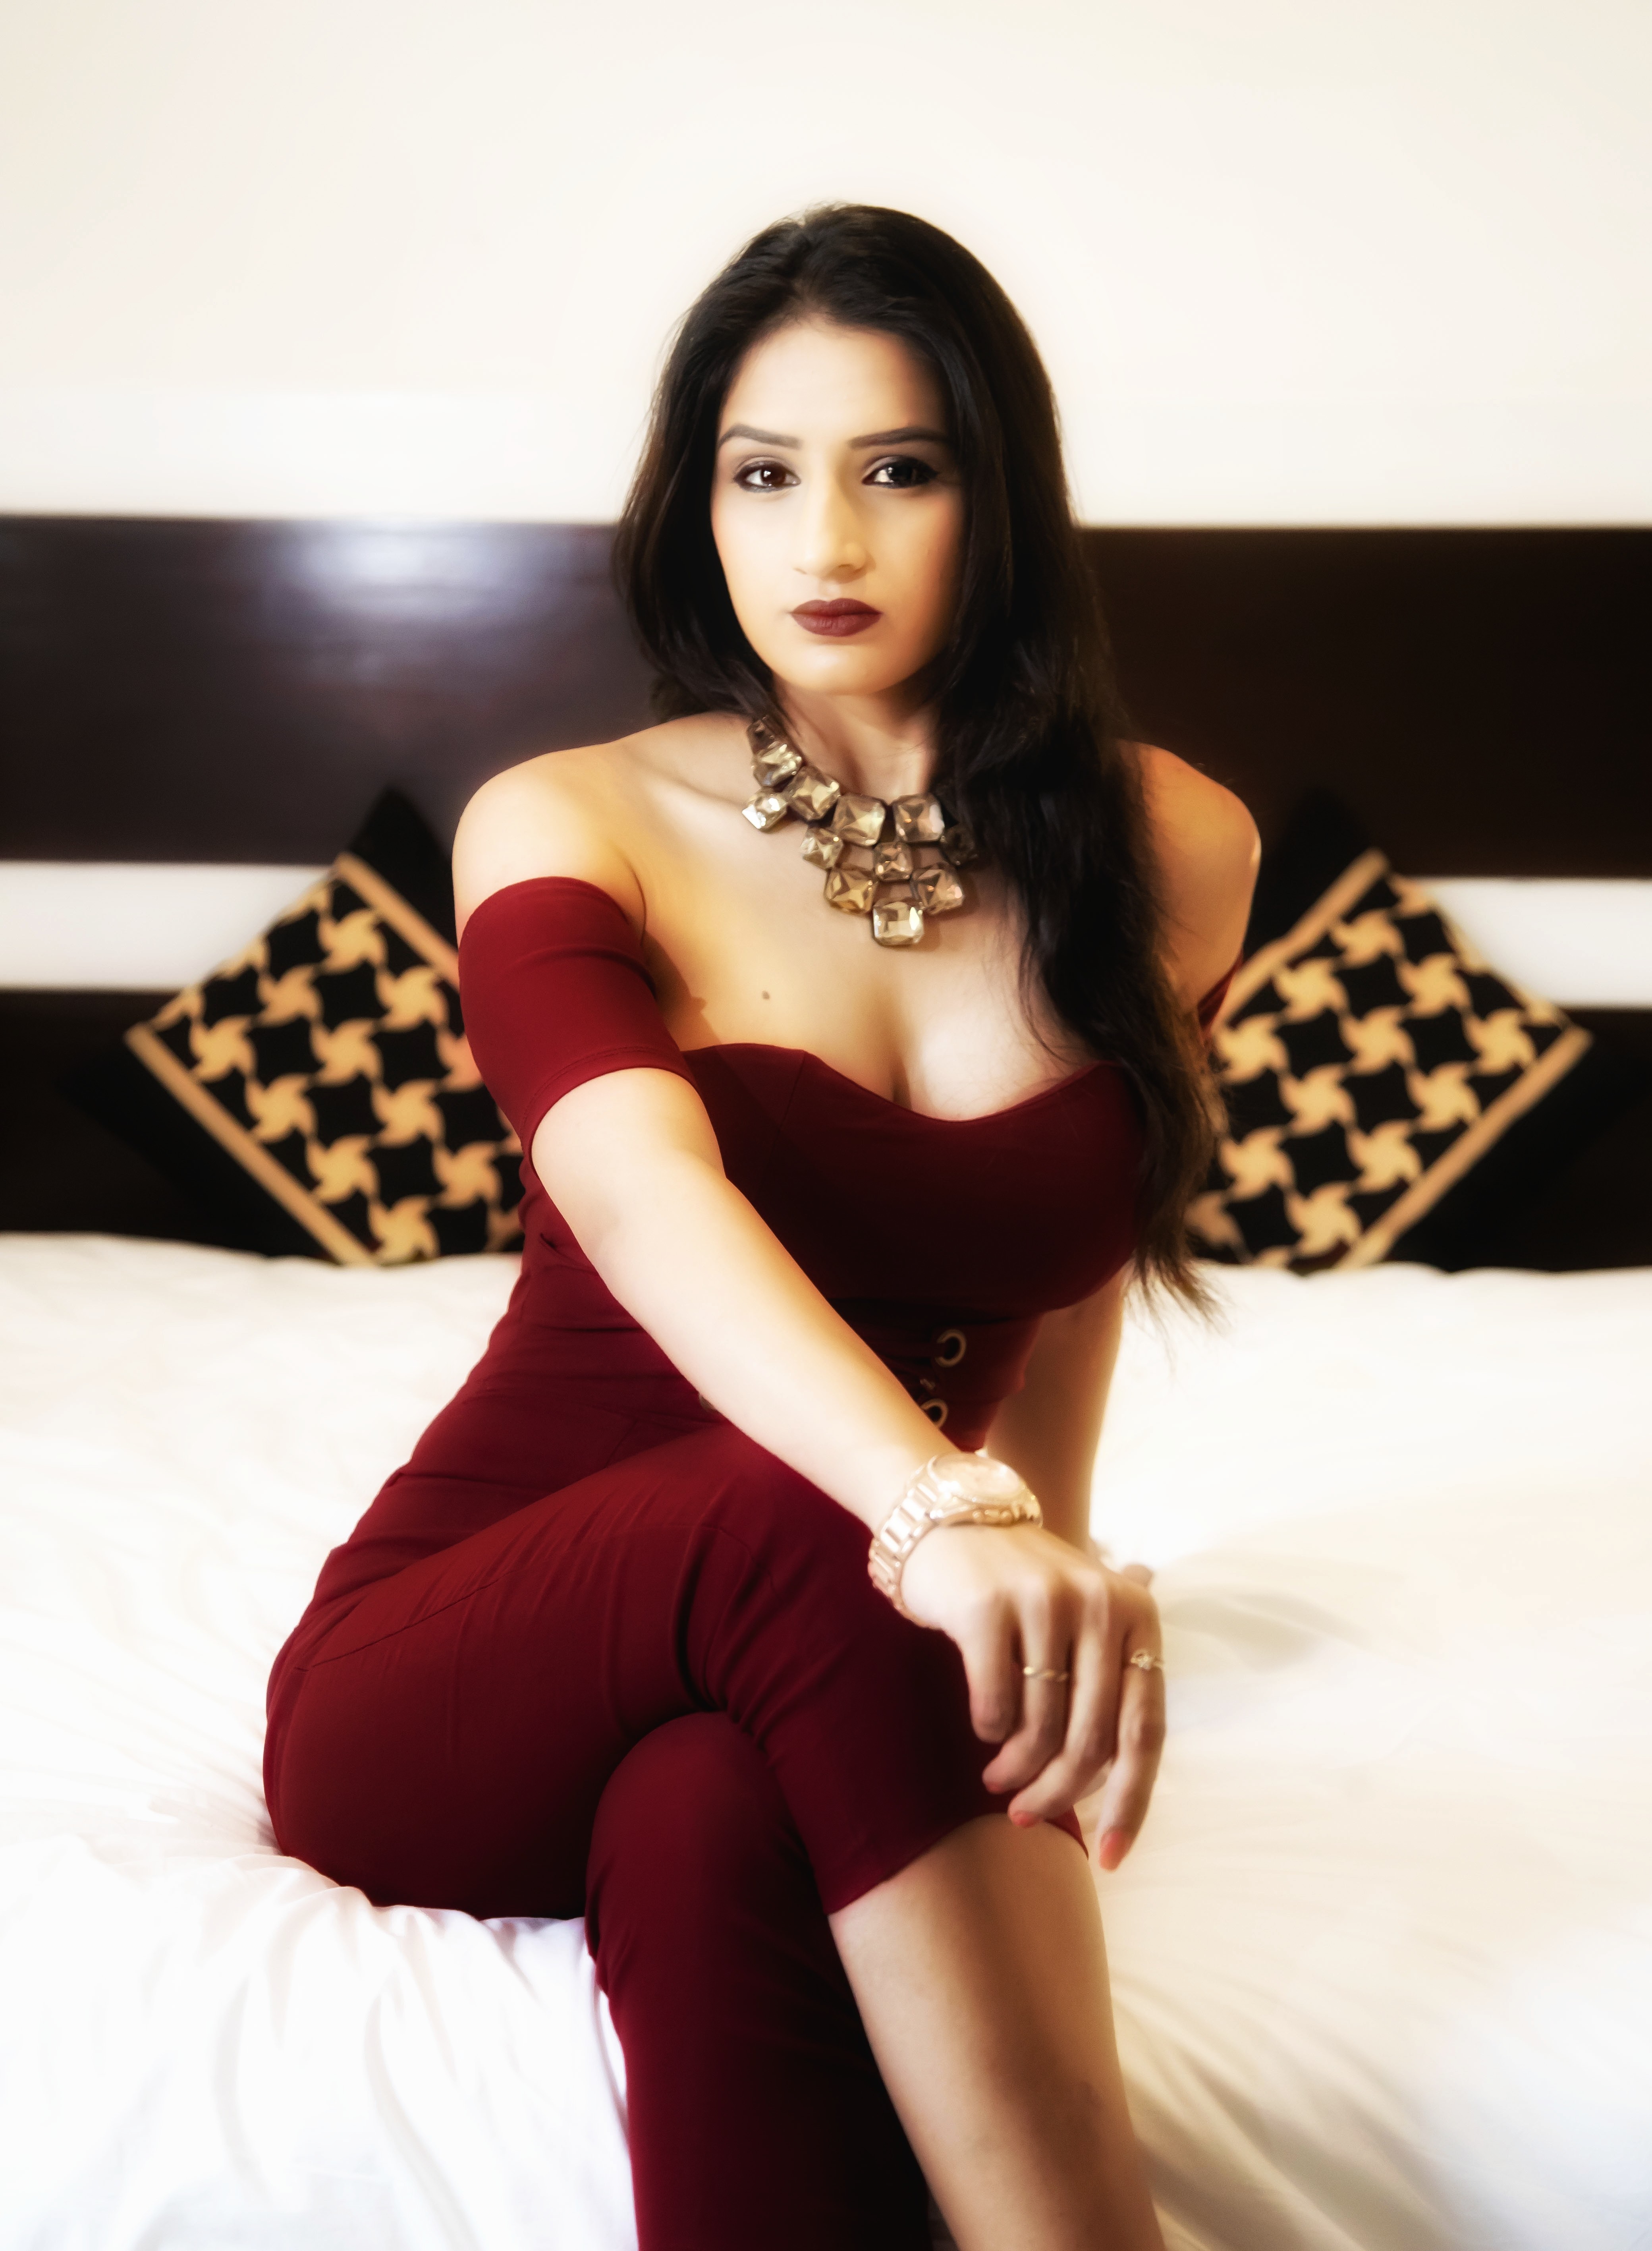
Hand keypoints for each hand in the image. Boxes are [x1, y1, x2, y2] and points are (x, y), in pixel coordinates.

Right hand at [897, 1523, 1164, 1865]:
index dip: (1131, 1804)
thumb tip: (1132, 1768)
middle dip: (1058, 1796)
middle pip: (1091, 1742)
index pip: (1146, 1731)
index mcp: (1136, 1615)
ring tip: (998, 1779)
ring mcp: (1043, 1602)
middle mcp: (1099, 1605)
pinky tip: (982, 1728)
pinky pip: (994, 1707)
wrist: (951, 1517)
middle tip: (1028, 1816)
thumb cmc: (1023, 1586)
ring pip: (1040, 1731)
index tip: (1111, 1860)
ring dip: (1015, 1772)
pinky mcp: (987, 1609)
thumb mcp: (1087, 1614)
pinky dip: (988, 1732)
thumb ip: (1116, 1678)